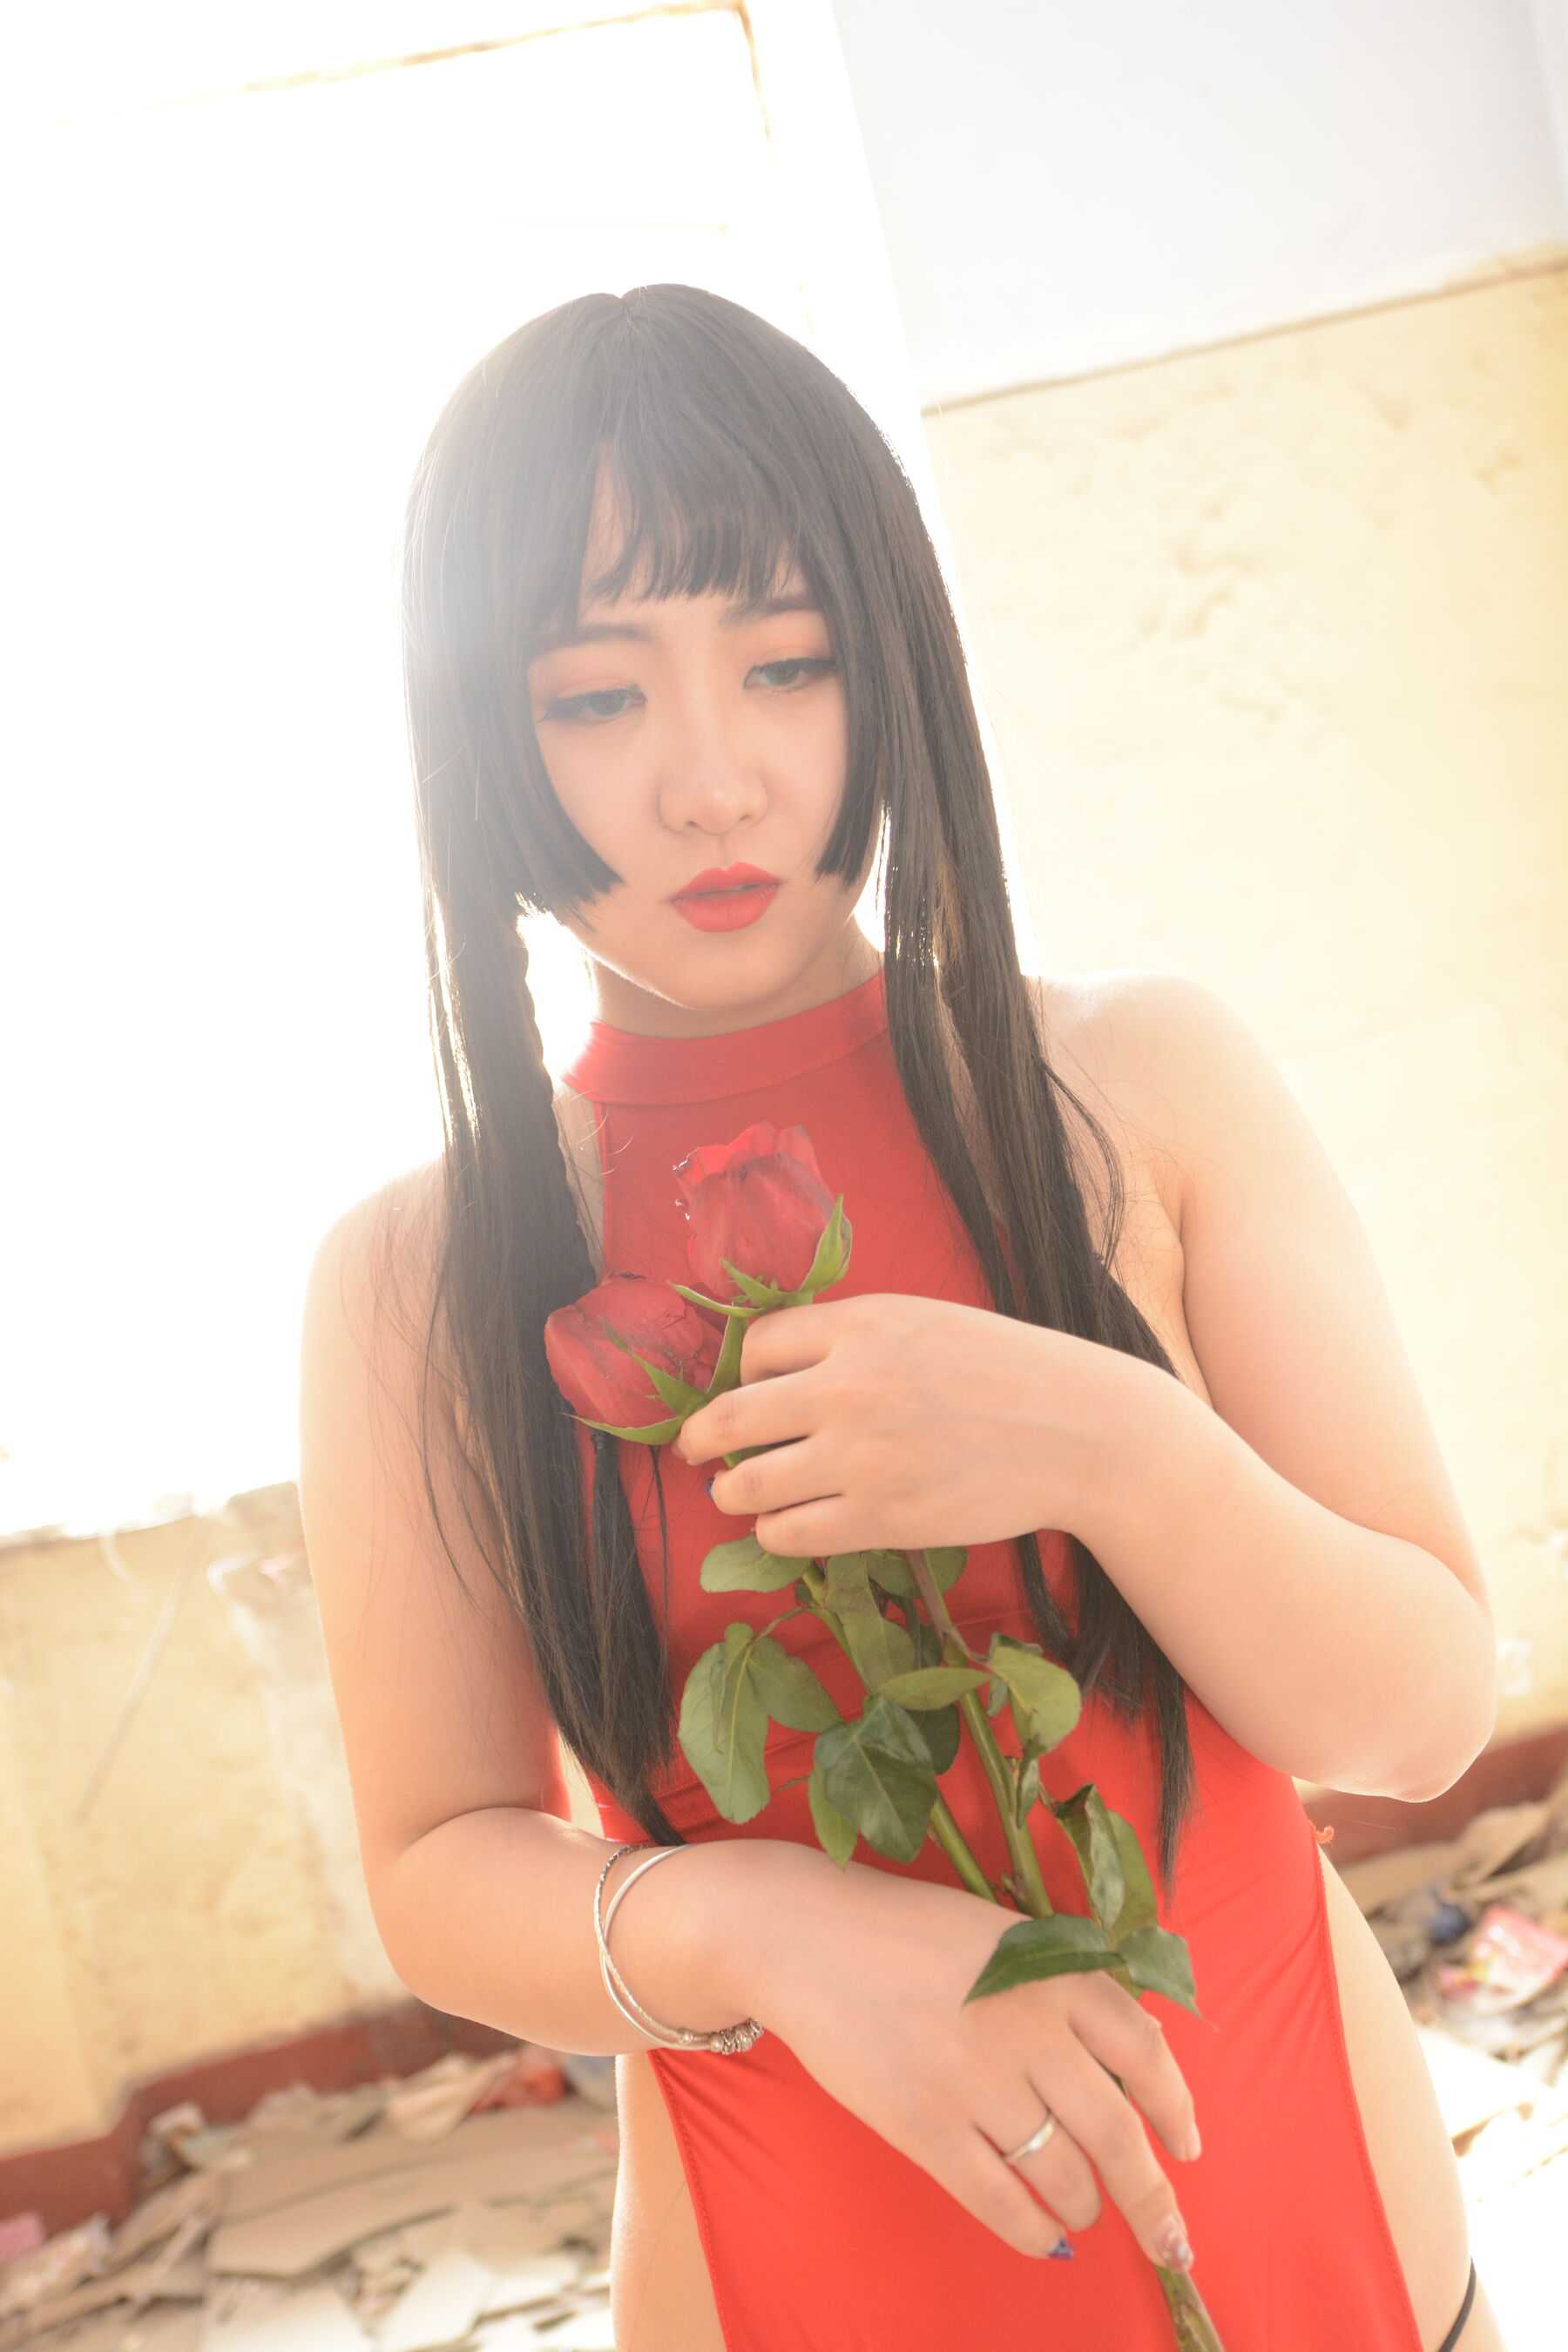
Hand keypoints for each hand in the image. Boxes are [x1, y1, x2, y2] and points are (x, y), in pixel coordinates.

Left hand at [673, 1291, 1121, 1559]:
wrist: (1079, 1429)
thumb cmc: (1005, 1369)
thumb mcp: (924, 1321)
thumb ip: (852, 1336)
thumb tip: (773, 1366)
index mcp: (861, 1325)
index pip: (755, 1347)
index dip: (741, 1372)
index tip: (746, 1391)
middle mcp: (849, 1386)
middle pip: (729, 1417)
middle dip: (701, 1439)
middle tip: (696, 1451)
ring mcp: (862, 1457)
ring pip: (748, 1484)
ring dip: (732, 1492)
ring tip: (737, 1494)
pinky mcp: (882, 1517)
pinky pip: (789, 1533)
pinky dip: (773, 1531)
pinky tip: (785, 1524)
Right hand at [736, 1845, 1200, 2267]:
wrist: (808, 1936)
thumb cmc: (910, 1932)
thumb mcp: (1004, 1934)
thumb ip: (1069, 1985)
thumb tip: (1143, 2056)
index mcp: (1055, 1971)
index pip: (1146, 2053)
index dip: (1177, 2110)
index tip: (1188, 2148)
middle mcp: (1029, 2029)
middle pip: (1117, 2136)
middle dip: (1154, 2202)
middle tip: (1174, 2243)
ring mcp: (977, 2082)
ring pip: (1064, 2177)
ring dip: (1086, 2208)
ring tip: (1083, 2210)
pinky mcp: (925, 2126)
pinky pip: (1000, 2203)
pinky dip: (1033, 2231)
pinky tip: (1043, 2235)